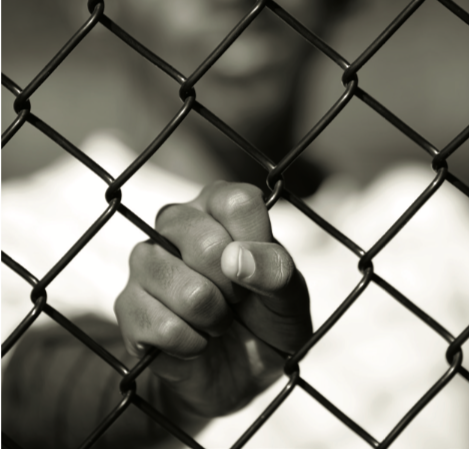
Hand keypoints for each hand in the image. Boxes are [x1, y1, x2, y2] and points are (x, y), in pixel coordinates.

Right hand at [115, 181, 311, 417]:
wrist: (238, 373)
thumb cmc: (266, 319)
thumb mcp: (291, 296)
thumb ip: (276, 269)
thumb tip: (236, 259)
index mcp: (218, 205)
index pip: (236, 202)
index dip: (255, 244)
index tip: (258, 269)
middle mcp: (176, 222)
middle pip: (206, 244)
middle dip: (234, 289)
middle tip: (237, 299)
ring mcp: (145, 261)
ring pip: (187, 290)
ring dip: (214, 319)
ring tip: (216, 320)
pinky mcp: (127, 304)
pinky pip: (162, 327)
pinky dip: (191, 345)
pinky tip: (194, 341)